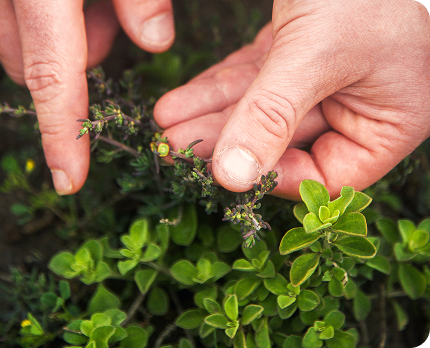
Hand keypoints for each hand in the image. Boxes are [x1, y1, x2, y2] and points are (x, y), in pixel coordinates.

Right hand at [0, 0, 174, 193]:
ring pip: (20, 45)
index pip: (52, 79)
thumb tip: (156, 42)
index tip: (70, 182)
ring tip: (96, 2)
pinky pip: (9, 18)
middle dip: (75, 69)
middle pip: (32, 69)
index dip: (62, 137)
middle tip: (111, 27)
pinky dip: (41, 19)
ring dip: (61, 41)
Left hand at [154, 0, 429, 199]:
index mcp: (389, 121)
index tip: (227, 174)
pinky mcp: (298, 49)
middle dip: (225, 143)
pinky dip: (217, 88)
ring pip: (261, 110)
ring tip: (167, 128)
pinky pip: (253, 79)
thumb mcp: (317, 53)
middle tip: (178, 149)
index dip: (276, 178)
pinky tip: (179, 103)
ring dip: (211, 117)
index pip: (329, 175)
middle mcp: (360, 105)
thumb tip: (234, 177)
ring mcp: (327, 77)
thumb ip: (273, 116)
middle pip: (283, 142)